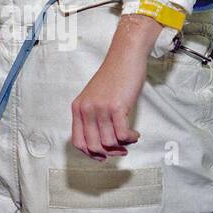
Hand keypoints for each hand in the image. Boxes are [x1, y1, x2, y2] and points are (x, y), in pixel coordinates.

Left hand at [70, 15, 156, 157]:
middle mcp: (86, 109)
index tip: (102, 156)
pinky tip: (134, 134)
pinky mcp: (116, 107)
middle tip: (121, 151)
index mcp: (78, 108)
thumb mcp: (94, 97)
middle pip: (93, 146)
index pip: (78, 141)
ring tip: (129, 139)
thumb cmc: (113, 77)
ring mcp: (100, 108)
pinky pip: (122, 135)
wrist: (125, 57)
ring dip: (121, 146)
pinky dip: (130, 139)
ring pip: (108, 143)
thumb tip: (101, 142)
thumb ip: (92, 116)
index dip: (90, 153)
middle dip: (108, 153)